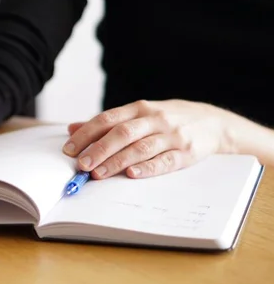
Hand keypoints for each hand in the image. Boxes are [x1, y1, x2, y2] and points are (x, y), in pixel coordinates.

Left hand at [62, 99, 237, 178]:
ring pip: (141, 148)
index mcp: (139, 108)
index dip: (86, 134)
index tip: (69, 149)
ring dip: (117, 161)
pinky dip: (148, 168)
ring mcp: (172, 135)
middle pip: (122, 133)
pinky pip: (165, 161)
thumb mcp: (139, 115)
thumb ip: (106, 123)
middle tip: (82, 165)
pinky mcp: (187, 152)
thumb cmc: (168, 120)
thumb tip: (72, 128)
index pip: (107, 119)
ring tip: (99, 174)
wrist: (214, 122)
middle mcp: (154, 119)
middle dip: (99, 149)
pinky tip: (132, 175)